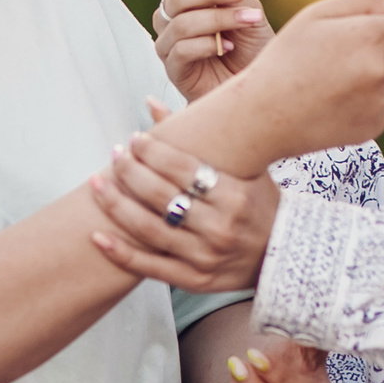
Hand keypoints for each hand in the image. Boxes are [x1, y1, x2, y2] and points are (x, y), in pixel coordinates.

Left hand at [88, 130, 278, 292]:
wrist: (286, 258)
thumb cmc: (262, 206)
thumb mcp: (245, 170)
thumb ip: (200, 139)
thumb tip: (150, 102)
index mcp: (234, 196)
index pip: (183, 168)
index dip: (153, 151)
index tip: (134, 139)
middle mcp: (219, 227)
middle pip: (161, 195)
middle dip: (130, 172)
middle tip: (114, 155)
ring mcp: (206, 257)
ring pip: (149, 229)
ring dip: (116, 204)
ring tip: (97, 183)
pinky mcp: (195, 280)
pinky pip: (150, 267)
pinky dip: (121, 253)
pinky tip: (97, 236)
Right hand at [153, 0, 272, 100]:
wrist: (259, 88)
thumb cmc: (253, 50)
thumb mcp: (249, 12)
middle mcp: (174, 18)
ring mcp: (170, 44)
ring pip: (181, 23)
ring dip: (217, 19)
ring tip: (247, 21)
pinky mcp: (173, 69)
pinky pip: (180, 50)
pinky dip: (206, 45)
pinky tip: (227, 47)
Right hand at [229, 0, 383, 158]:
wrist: (264, 114)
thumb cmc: (286, 59)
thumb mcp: (315, 15)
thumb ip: (366, 2)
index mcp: (370, 36)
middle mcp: (381, 69)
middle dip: (382, 50)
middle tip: (340, 57)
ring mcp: (380, 101)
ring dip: (371, 77)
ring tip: (330, 82)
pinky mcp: (375, 125)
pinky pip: (380, 105)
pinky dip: (363, 102)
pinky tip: (332, 102)